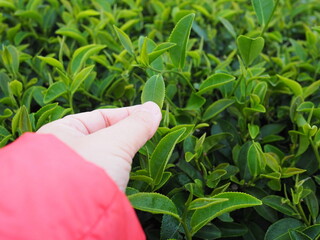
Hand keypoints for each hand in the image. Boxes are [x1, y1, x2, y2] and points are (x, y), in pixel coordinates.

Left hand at [37, 102, 161, 190]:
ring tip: (142, 151)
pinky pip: (103, 175)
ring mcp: (70, 173)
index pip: (100, 116)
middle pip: (103, 136)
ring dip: (123, 154)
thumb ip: (136, 125)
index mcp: (61, 132)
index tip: (150, 115)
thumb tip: (154, 109)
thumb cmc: (86, 171)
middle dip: (127, 135)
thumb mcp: (115, 143)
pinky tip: (129, 173)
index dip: (128, 114)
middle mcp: (62, 151)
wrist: (72, 222)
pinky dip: (118, 171)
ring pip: (104, 157)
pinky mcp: (80, 193)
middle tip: (150, 132)